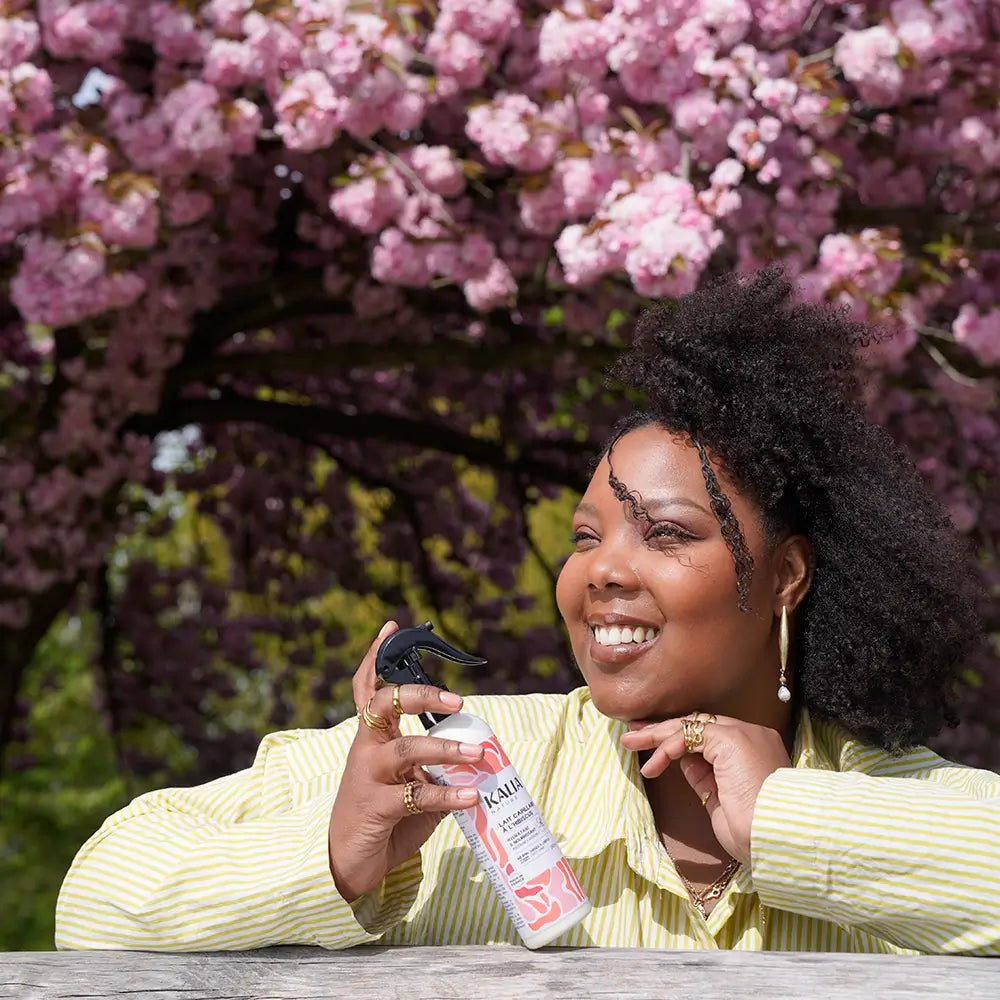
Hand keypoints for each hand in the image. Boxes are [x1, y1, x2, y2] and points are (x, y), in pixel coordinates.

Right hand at [328, 621, 484, 901]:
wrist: (347, 865)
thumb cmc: (383, 818)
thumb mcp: (411, 785)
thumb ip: (435, 767)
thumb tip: (477, 758)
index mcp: (372, 738)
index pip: (368, 688)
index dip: (376, 657)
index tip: (392, 627)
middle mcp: (366, 749)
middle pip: (384, 705)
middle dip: (420, 695)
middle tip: (457, 700)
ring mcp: (367, 777)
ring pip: (404, 748)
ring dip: (444, 748)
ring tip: (477, 753)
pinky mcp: (375, 807)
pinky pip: (415, 795)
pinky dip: (448, 793)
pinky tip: (471, 797)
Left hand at [620, 715, 790, 865]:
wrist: (774, 838)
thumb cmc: (752, 831)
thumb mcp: (722, 799)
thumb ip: (705, 775)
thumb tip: (683, 760)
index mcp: (755, 750)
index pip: (710, 735)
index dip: (678, 739)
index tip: (653, 746)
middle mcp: (751, 736)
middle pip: (698, 724)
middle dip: (662, 730)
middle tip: (634, 733)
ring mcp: (743, 735)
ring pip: (690, 725)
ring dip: (657, 735)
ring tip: (631, 742)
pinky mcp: (730, 740)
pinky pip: (689, 736)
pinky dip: (667, 748)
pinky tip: (654, 765)